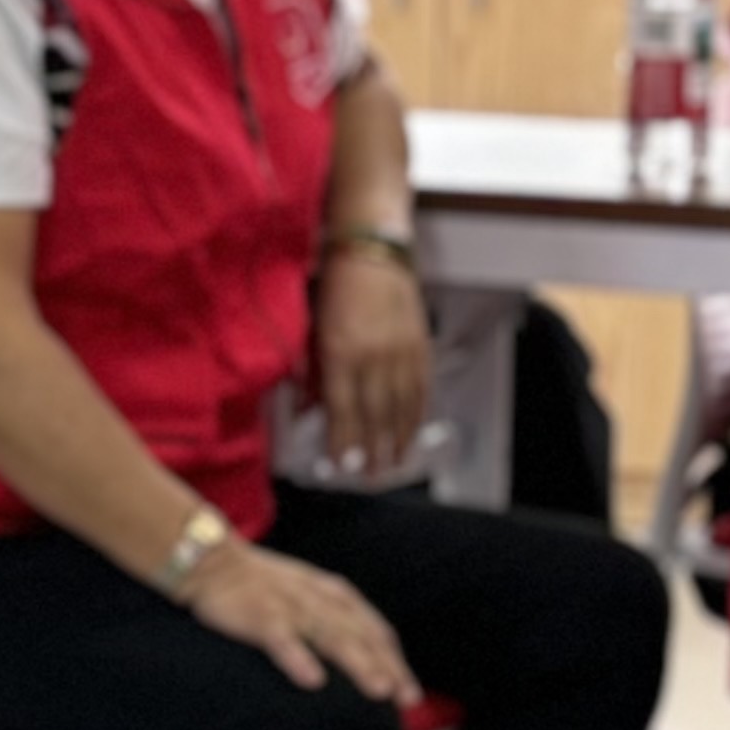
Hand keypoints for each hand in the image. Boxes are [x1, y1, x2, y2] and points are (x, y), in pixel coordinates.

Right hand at [187, 538, 414, 701]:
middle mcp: (319, 600)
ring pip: (333, 637)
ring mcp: (290, 607)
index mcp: (333, 594)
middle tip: (407, 699)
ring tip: (380, 690)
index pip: (374, 630)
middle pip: (362, 636)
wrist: (208, 559)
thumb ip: (329, 618)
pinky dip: (299, 658)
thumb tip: (353, 656)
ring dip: (360, 664)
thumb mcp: (302, 593)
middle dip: (389, 667)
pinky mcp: (258, 615)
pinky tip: (312, 680)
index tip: (407, 694)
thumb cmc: (255, 584)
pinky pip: (282, 639)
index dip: (395, 660)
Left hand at [313, 242, 429, 476]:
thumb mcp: (309, 329)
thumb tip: (307, 409)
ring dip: (398, 437)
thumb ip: (309, 371)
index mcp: (342, 351)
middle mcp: (375, 355)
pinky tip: (413, 430)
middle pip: (376, 413)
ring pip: (403, 404)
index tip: (342, 466)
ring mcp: (402, 350)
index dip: (344, 439)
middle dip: (373, 448)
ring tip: (393, 464)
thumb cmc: (331, 287)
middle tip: (370, 477)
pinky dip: (418, 411)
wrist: (373, 251)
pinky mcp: (420, 343)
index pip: (343, 407)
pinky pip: (421, 386)